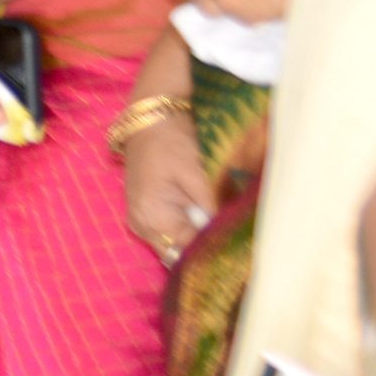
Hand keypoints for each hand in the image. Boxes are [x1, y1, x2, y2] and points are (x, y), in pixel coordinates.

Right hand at [120, 103, 213, 260]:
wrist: (150, 122)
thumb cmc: (174, 143)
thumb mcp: (199, 175)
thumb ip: (212, 210)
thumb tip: (228, 236)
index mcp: (152, 217)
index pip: (187, 252)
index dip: (213, 248)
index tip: (235, 242)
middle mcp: (141, 226)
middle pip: (179, 254)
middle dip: (204, 244)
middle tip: (228, 231)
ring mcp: (140, 222)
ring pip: (175, 245)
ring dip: (196, 236)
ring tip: (216, 219)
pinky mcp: (145, 215)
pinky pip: (170, 233)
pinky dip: (187, 227)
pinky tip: (200, 213)